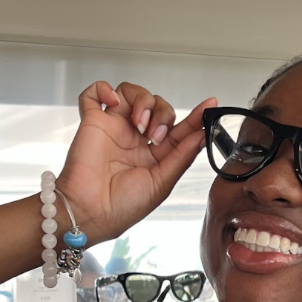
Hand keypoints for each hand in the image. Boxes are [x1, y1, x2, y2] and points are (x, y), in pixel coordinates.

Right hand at [55, 81, 215, 245]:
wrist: (91, 212)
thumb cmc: (123, 206)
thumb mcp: (162, 183)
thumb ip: (182, 156)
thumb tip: (202, 135)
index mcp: (153, 154)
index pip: (178, 128)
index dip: (195, 116)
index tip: (210, 104)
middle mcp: (134, 138)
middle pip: (157, 105)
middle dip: (163, 114)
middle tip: (156, 135)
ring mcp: (113, 127)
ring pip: (132, 93)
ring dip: (142, 101)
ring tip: (138, 125)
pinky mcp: (92, 121)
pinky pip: (94, 94)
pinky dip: (103, 89)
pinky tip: (112, 103)